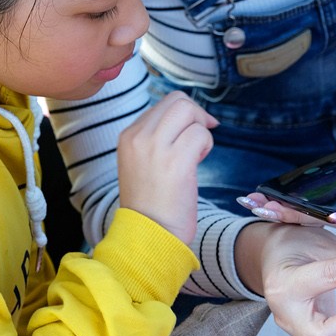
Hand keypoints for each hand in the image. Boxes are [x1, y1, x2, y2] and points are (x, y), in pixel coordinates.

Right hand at [117, 92, 216, 245]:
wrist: (147, 235)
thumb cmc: (151, 205)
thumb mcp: (142, 163)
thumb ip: (157, 138)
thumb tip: (189, 116)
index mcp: (128, 136)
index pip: (163, 103)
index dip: (185, 113)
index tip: (194, 130)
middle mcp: (139, 137)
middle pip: (178, 100)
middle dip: (196, 115)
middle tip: (200, 140)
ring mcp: (156, 148)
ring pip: (189, 111)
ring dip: (201, 131)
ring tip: (196, 155)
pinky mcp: (176, 162)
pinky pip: (201, 135)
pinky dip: (206, 146)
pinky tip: (198, 164)